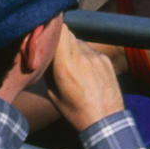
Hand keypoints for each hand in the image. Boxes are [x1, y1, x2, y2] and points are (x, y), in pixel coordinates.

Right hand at [31, 17, 128, 132]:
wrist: (105, 120)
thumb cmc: (76, 111)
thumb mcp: (53, 93)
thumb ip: (48, 70)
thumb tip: (44, 55)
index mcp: (66, 65)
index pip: (59, 30)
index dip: (51, 29)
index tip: (44, 34)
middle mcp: (82, 56)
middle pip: (68, 34)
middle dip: (58, 39)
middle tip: (54, 51)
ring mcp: (96, 56)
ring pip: (79, 42)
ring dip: (71, 48)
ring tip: (70, 66)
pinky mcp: (105, 59)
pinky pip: (90, 51)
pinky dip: (84, 56)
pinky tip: (84, 72)